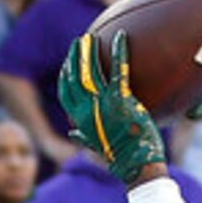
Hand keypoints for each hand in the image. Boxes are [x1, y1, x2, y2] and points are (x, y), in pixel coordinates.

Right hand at [57, 32, 168, 186]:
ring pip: (90, 69)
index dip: (65, 76)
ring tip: (91, 39)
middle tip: (79, 43)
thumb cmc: (120, 159)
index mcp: (80, 119)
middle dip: (74, 57)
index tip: (67, 65)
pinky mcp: (121, 98)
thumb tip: (72, 134)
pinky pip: (118, 69)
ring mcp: (103, 102)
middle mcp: (87, 107)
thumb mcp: (96, 147)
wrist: (136, 164)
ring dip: (89, 51)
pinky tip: (122, 38)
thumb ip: (82, 137)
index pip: (65, 92)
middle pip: (74, 76)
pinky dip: (119, 51)